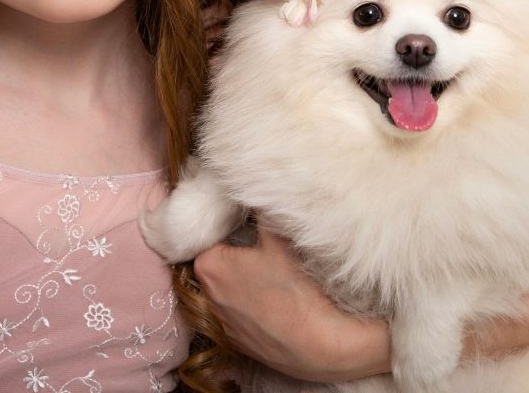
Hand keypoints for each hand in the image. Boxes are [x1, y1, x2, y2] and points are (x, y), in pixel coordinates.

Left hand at [193, 224, 390, 381]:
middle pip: (214, 262)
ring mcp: (224, 325)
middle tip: (255, 241)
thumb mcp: (279, 236)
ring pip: (224, 290)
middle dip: (230, 251)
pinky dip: (249, 305)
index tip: (241, 220)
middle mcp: (209, 298)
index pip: (206, 235)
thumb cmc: (297, 287)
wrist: (323, 345)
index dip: (224, 224)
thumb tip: (252, 183)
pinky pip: (237, 314)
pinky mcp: (241, 345)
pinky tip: (272, 299)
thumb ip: (261, 208)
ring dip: (239, 280)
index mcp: (210, 267)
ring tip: (265, 271)